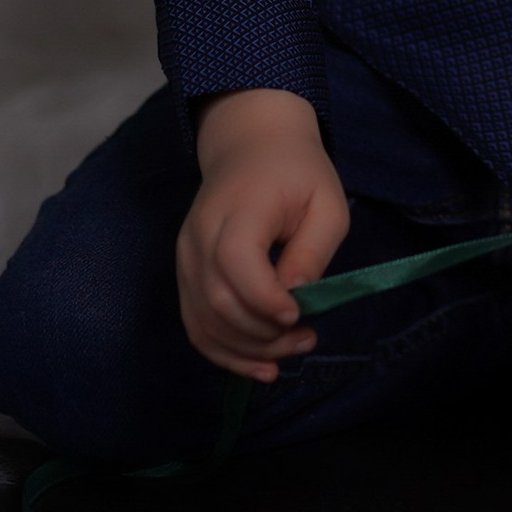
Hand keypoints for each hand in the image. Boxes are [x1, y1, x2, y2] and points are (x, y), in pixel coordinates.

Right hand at [176, 88, 350, 382]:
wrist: (250, 144)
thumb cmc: (297, 173)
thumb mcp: (326, 202)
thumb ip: (313, 251)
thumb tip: (297, 300)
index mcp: (238, 209)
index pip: (236, 262)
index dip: (265, 300)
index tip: (301, 314)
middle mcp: (200, 236)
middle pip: (218, 300)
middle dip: (264, 334)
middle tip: (307, 338)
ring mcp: (185, 257)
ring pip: (203, 321)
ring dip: (248, 350)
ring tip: (291, 351)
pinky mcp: (185, 274)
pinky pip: (196, 324)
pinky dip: (224, 352)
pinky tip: (258, 367)